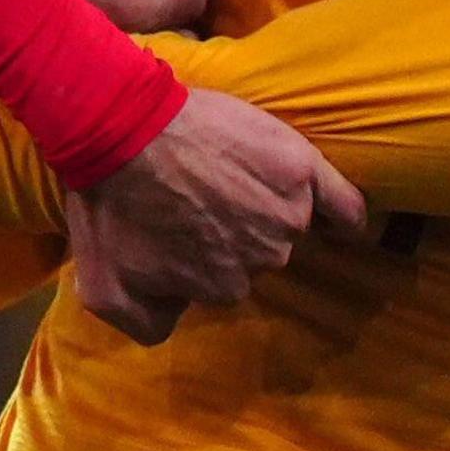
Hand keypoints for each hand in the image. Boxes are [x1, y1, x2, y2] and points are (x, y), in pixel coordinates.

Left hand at [63, 87, 365, 342]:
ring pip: (288, 221)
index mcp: (223, 286)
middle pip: (259, 250)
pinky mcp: (300, 167)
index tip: (178, 226)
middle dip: (230, 229)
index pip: (224, 279)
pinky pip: (342, 201)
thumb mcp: (103, 287)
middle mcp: (264, 256)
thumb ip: (147, 324)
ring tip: (227, 176)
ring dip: (265, 207)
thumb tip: (178, 323)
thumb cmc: (108, 203)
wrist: (118, 126)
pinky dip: (346, 212)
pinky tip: (345, 219)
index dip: (198, 251)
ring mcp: (287, 212)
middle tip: (195, 196)